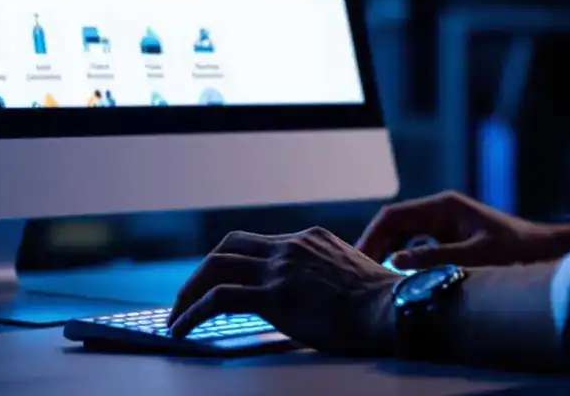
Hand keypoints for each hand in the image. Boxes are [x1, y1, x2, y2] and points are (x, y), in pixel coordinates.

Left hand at [168, 228, 399, 354]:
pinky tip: (183, 329)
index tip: (217, 281)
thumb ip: (325, 278)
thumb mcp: (348, 278)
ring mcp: (281, 268)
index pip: (257, 243)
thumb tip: (314, 298)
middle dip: (202, 271)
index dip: (231, 261)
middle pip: (228, 246)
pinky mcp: (274, 295)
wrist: (392, 310)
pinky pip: (219, 299)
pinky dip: (194, 313)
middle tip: (186, 296)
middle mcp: (291, 246)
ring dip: (190, 291)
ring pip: (216, 267)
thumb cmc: (380, 305)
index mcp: (309, 240)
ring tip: (177, 315)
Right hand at [357, 191, 569, 268]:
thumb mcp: (475, 257)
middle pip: (394, 227)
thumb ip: (435, 258)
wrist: (545, 253)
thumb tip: (394, 262)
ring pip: (404, 240)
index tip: (358, 261)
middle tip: (361, 277)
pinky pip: (419, 251)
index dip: (371, 237)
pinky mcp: (452, 242)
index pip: (393, 216)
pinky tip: (402, 284)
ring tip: (376, 283)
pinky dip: (407, 265)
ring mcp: (445, 226)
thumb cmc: (516, 252)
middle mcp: (440, 213)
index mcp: (443, 206)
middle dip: (376, 249)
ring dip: (390, 258)